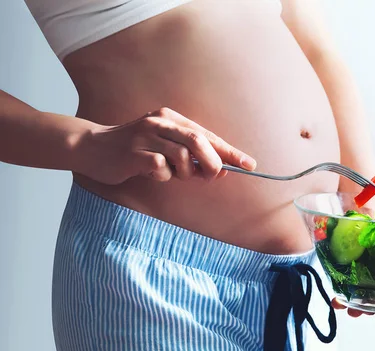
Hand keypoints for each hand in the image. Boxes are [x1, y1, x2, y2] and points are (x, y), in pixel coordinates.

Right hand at [78, 107, 256, 184]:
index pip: (208, 134)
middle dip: (212, 162)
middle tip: (212, 176)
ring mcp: (145, 137)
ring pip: (182, 156)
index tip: (249, 164)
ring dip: (185, 172)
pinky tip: (154, 174)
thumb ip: (191, 157)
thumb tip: (222, 170)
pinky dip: (165, 176)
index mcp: (171, 118)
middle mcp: (160, 123)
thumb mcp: (165, 148)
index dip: (230, 151)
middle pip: (199, 141)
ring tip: (173, 174)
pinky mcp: (133, 153)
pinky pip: (162, 169)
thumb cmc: (135, 151)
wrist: (92, 149)